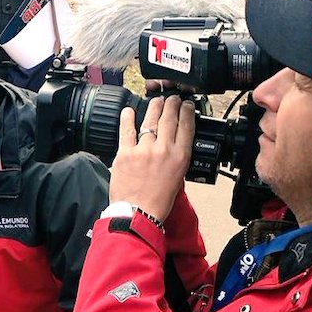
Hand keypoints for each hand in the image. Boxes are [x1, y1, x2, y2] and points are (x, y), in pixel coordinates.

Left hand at [109, 96, 195, 221]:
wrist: (139, 213)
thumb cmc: (158, 201)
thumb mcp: (178, 178)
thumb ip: (176, 159)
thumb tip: (173, 145)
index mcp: (180, 157)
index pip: (186, 126)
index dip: (186, 111)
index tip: (185, 105)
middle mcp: (163, 150)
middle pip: (169, 118)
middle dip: (171, 104)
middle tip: (171, 98)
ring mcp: (144, 150)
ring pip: (149, 120)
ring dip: (153, 107)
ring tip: (155, 100)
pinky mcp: (125, 153)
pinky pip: (126, 130)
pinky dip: (127, 118)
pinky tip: (128, 110)